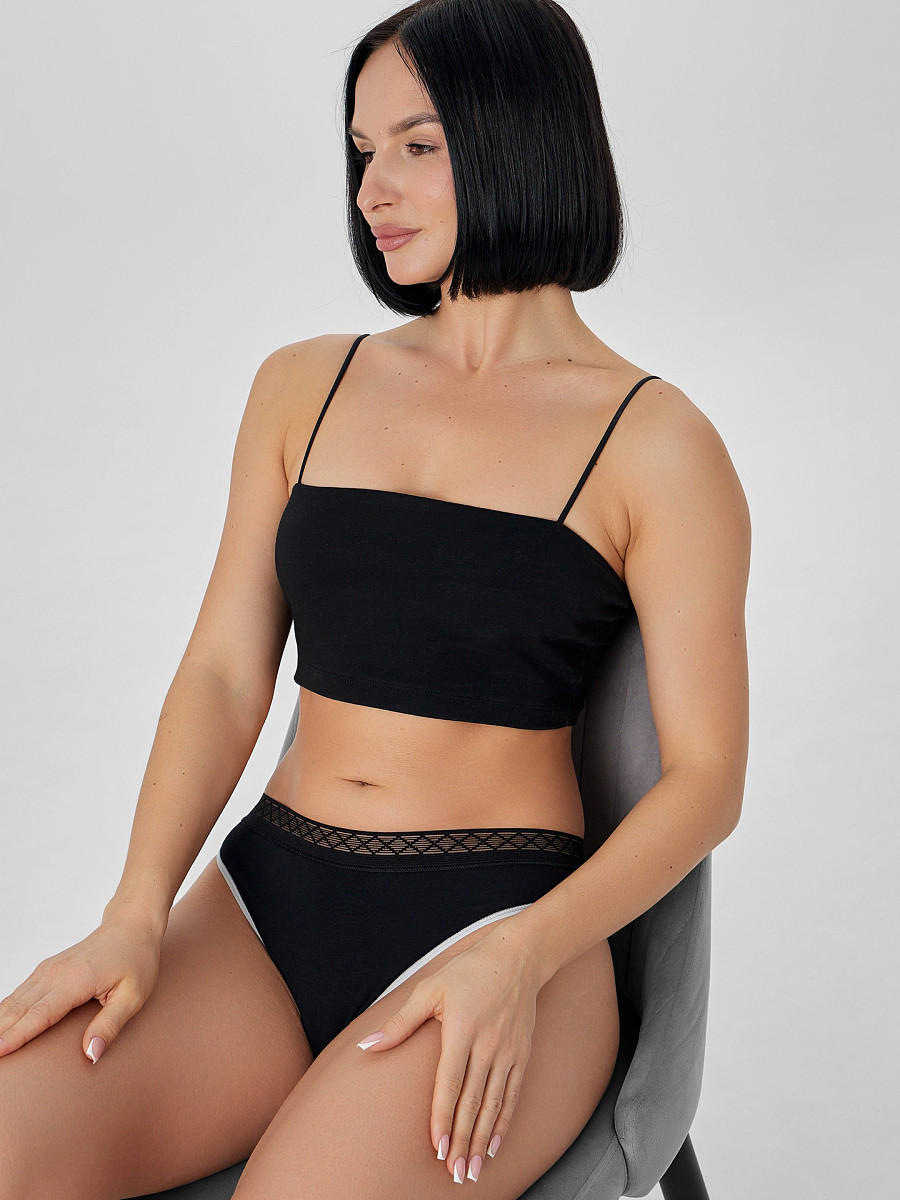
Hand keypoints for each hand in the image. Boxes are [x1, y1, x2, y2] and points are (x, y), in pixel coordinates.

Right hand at [0, 905, 165, 1063]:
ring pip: (14, 1000)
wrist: (132, 925)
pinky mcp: (46, 970)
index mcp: (77, 979)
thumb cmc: (136, 959)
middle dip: (0, 1032)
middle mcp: (57, 972)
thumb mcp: (134, 995)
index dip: (17, 1035)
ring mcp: (49, 969)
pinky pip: (19, 993)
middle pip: (19, 1008)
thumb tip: (91, 1054)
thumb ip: (110, 1025)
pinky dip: (5, 1011)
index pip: (40, 1013)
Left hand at [356, 924, 541, 1183]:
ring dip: (481, 1140)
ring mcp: (507, 1050)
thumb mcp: (429, 989)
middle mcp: (487, 1043)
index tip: (437, 1148)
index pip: (450, 1082)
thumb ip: (400, 1023)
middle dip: (462, 1140)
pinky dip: (503, 1122)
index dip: (442, 1117)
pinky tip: (493, 1145)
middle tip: (454, 1173)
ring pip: (493, 1104)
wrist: (518, 957)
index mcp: (461, 1028)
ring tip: (471, 1169)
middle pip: (472, 1101)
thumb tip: (367, 1047)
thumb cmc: (467, 971)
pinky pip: (512, 1094)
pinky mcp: (521, 1053)